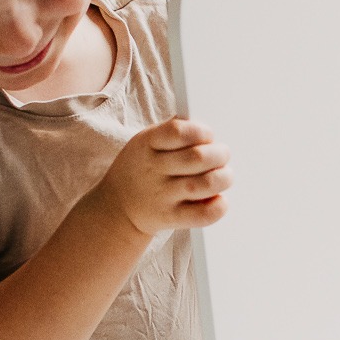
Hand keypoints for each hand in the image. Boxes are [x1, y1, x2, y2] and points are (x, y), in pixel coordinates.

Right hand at [86, 117, 231, 238]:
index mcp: (147, 144)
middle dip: (220, 154)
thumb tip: (201, 121)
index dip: (201, 131)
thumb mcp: (145, 141)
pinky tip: (218, 199)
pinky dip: (218, 206)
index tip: (208, 135)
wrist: (116, 206)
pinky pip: (202, 214)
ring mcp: (162, 195)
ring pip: (205, 184)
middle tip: (222, 155)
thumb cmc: (141, 167)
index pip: (178, 131)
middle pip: (197, 157)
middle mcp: (154, 169)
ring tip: (223, 175)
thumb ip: (172, 130)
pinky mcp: (171, 217)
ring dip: (223, 178)